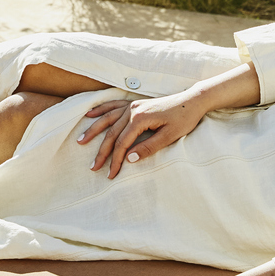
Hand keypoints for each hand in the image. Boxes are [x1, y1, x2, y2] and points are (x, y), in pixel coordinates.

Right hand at [76, 92, 200, 178]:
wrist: (192, 101)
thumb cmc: (183, 119)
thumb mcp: (169, 136)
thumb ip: (148, 147)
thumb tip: (129, 159)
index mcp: (140, 119)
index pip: (122, 143)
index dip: (115, 160)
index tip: (111, 174)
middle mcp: (132, 110)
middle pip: (112, 133)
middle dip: (102, 151)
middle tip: (93, 167)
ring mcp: (132, 105)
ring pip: (108, 119)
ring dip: (94, 130)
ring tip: (81, 141)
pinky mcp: (134, 104)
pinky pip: (113, 106)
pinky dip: (100, 110)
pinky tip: (90, 114)